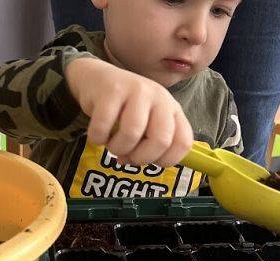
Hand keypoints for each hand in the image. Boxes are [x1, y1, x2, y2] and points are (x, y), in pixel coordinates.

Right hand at [65, 58, 191, 166]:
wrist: (96, 79)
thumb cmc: (124, 109)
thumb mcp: (146, 123)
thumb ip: (148, 144)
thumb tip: (134, 162)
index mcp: (172, 109)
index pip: (183, 142)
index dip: (167, 160)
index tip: (150, 161)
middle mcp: (160, 98)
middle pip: (161, 140)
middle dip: (141, 158)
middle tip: (127, 156)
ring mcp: (137, 91)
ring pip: (132, 133)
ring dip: (117, 148)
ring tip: (111, 144)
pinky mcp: (112, 90)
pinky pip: (104, 126)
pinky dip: (97, 138)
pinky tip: (97, 134)